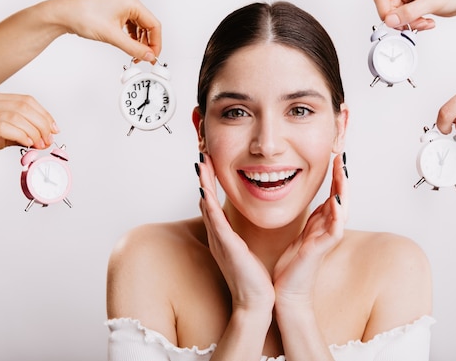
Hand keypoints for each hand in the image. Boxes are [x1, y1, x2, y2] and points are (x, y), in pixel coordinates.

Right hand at [0, 92, 57, 181]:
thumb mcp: (2, 134)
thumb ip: (21, 131)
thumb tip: (45, 135)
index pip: (25, 100)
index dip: (44, 114)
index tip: (53, 128)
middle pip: (23, 107)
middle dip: (42, 124)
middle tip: (48, 138)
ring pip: (15, 116)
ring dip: (33, 132)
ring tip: (39, 143)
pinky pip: (3, 128)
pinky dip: (21, 135)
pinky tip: (27, 143)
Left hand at [52, 0, 161, 62]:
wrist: (63, 14)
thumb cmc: (83, 16)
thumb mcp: (112, 36)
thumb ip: (134, 48)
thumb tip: (148, 56)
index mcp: (131, 2)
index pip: (154, 25)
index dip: (156, 43)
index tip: (153, 56)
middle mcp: (128, 2)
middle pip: (148, 26)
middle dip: (148, 44)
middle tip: (144, 58)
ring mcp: (121, 6)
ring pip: (140, 27)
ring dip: (139, 42)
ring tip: (135, 54)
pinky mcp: (115, 12)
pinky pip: (130, 27)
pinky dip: (131, 38)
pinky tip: (128, 46)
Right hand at [196, 153, 274, 311]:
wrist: (255, 301)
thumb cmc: (252, 277)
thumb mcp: (243, 248)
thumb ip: (238, 233)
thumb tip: (241, 221)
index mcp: (221, 234)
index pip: (211, 201)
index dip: (209, 180)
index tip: (209, 160)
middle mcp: (216, 235)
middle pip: (204, 199)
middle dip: (203, 177)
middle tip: (201, 154)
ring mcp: (219, 240)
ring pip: (207, 206)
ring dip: (203, 185)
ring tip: (201, 165)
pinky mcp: (227, 247)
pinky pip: (216, 222)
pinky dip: (209, 206)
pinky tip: (205, 192)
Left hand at [273, 153, 347, 306]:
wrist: (285, 291)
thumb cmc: (290, 265)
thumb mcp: (299, 233)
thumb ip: (307, 218)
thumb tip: (303, 198)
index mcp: (321, 223)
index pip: (333, 193)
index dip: (335, 175)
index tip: (334, 154)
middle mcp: (327, 228)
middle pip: (341, 197)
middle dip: (342, 176)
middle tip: (342, 155)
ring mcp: (326, 238)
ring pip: (342, 208)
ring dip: (343, 189)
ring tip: (342, 170)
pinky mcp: (321, 249)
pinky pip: (334, 229)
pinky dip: (337, 214)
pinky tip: (335, 200)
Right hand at [372, 0, 455, 29]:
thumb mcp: (431, 2)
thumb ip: (408, 12)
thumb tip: (390, 20)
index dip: (386, 12)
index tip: (394, 23)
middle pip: (387, 6)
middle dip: (401, 19)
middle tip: (414, 23)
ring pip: (394, 14)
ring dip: (408, 22)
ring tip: (424, 21)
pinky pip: (402, 16)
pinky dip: (412, 22)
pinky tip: (425, 20)